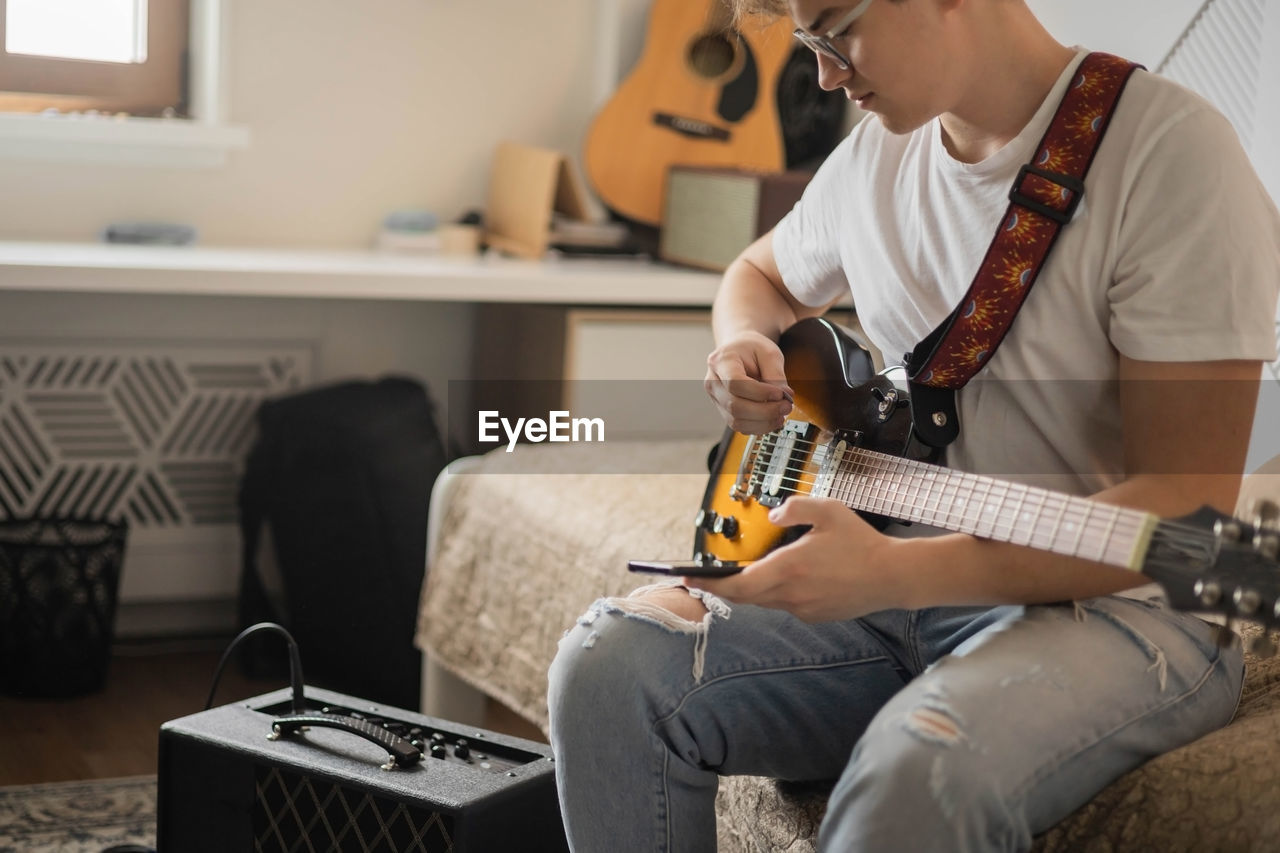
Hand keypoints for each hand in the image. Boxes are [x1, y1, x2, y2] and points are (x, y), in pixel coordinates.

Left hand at [684, 497, 909, 621]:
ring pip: (764, 601)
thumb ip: (795, 507)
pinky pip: (785, 604)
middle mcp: (792, 593)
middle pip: (744, 596)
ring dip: (749, 589)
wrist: (893, 577)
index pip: (737, 584)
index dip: (708, 584)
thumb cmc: (862, 543)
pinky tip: (780, 579)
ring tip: (736, 576)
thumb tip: (774, 514)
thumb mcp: (828, 510)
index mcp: (789, 568)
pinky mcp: (815, 615)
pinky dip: (774, 593)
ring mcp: (803, 609)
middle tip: (701, 577)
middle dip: (721, 586)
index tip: (687, 579)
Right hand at [704, 331, 793, 433]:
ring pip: (736, 420)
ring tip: (781, 413)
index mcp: (721, 361)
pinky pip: (739, 426)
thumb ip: (776, 374)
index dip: (759, 393)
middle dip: (764, 411)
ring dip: (763, 422)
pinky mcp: (724, 410)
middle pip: (734, 406)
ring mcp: (716, 399)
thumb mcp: (769, 352)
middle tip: (786, 406)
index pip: (735, 383)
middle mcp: (713, 382)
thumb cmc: (752, 348)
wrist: (739, 350)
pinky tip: (772, 419)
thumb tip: (784, 396)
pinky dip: (758, 427)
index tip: (780, 393)